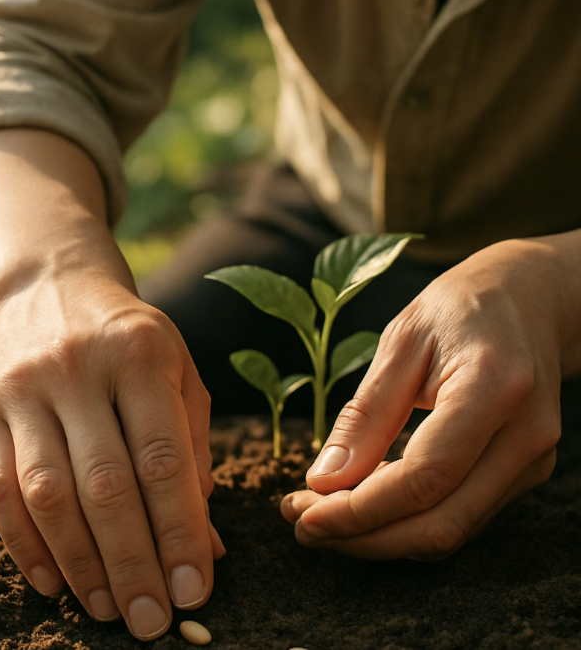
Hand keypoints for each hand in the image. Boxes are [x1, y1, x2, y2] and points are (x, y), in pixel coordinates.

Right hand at [0, 271, 223, 639]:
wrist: (50, 285)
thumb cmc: (130, 339)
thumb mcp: (177, 371)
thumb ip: (195, 449)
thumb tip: (207, 544)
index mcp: (140, 354)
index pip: (162, 459)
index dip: (179, 532)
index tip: (193, 591)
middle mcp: (78, 368)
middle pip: (103, 484)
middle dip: (131, 563)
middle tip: (150, 622)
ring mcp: (23, 387)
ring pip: (47, 493)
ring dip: (79, 564)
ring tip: (108, 610)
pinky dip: (25, 546)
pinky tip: (54, 582)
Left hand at [281, 237, 568, 559]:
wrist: (530, 298)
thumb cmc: (459, 307)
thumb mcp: (401, 339)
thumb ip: (366, 412)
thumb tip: (324, 480)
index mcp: (494, 386)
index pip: (424, 477)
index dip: (359, 509)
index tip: (303, 514)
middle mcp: (525, 434)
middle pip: (440, 523)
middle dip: (363, 537)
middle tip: (302, 525)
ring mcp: (533, 459)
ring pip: (451, 530)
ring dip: (380, 536)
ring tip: (321, 516)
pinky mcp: (526, 471)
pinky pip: (460, 514)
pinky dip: (407, 520)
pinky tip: (364, 501)